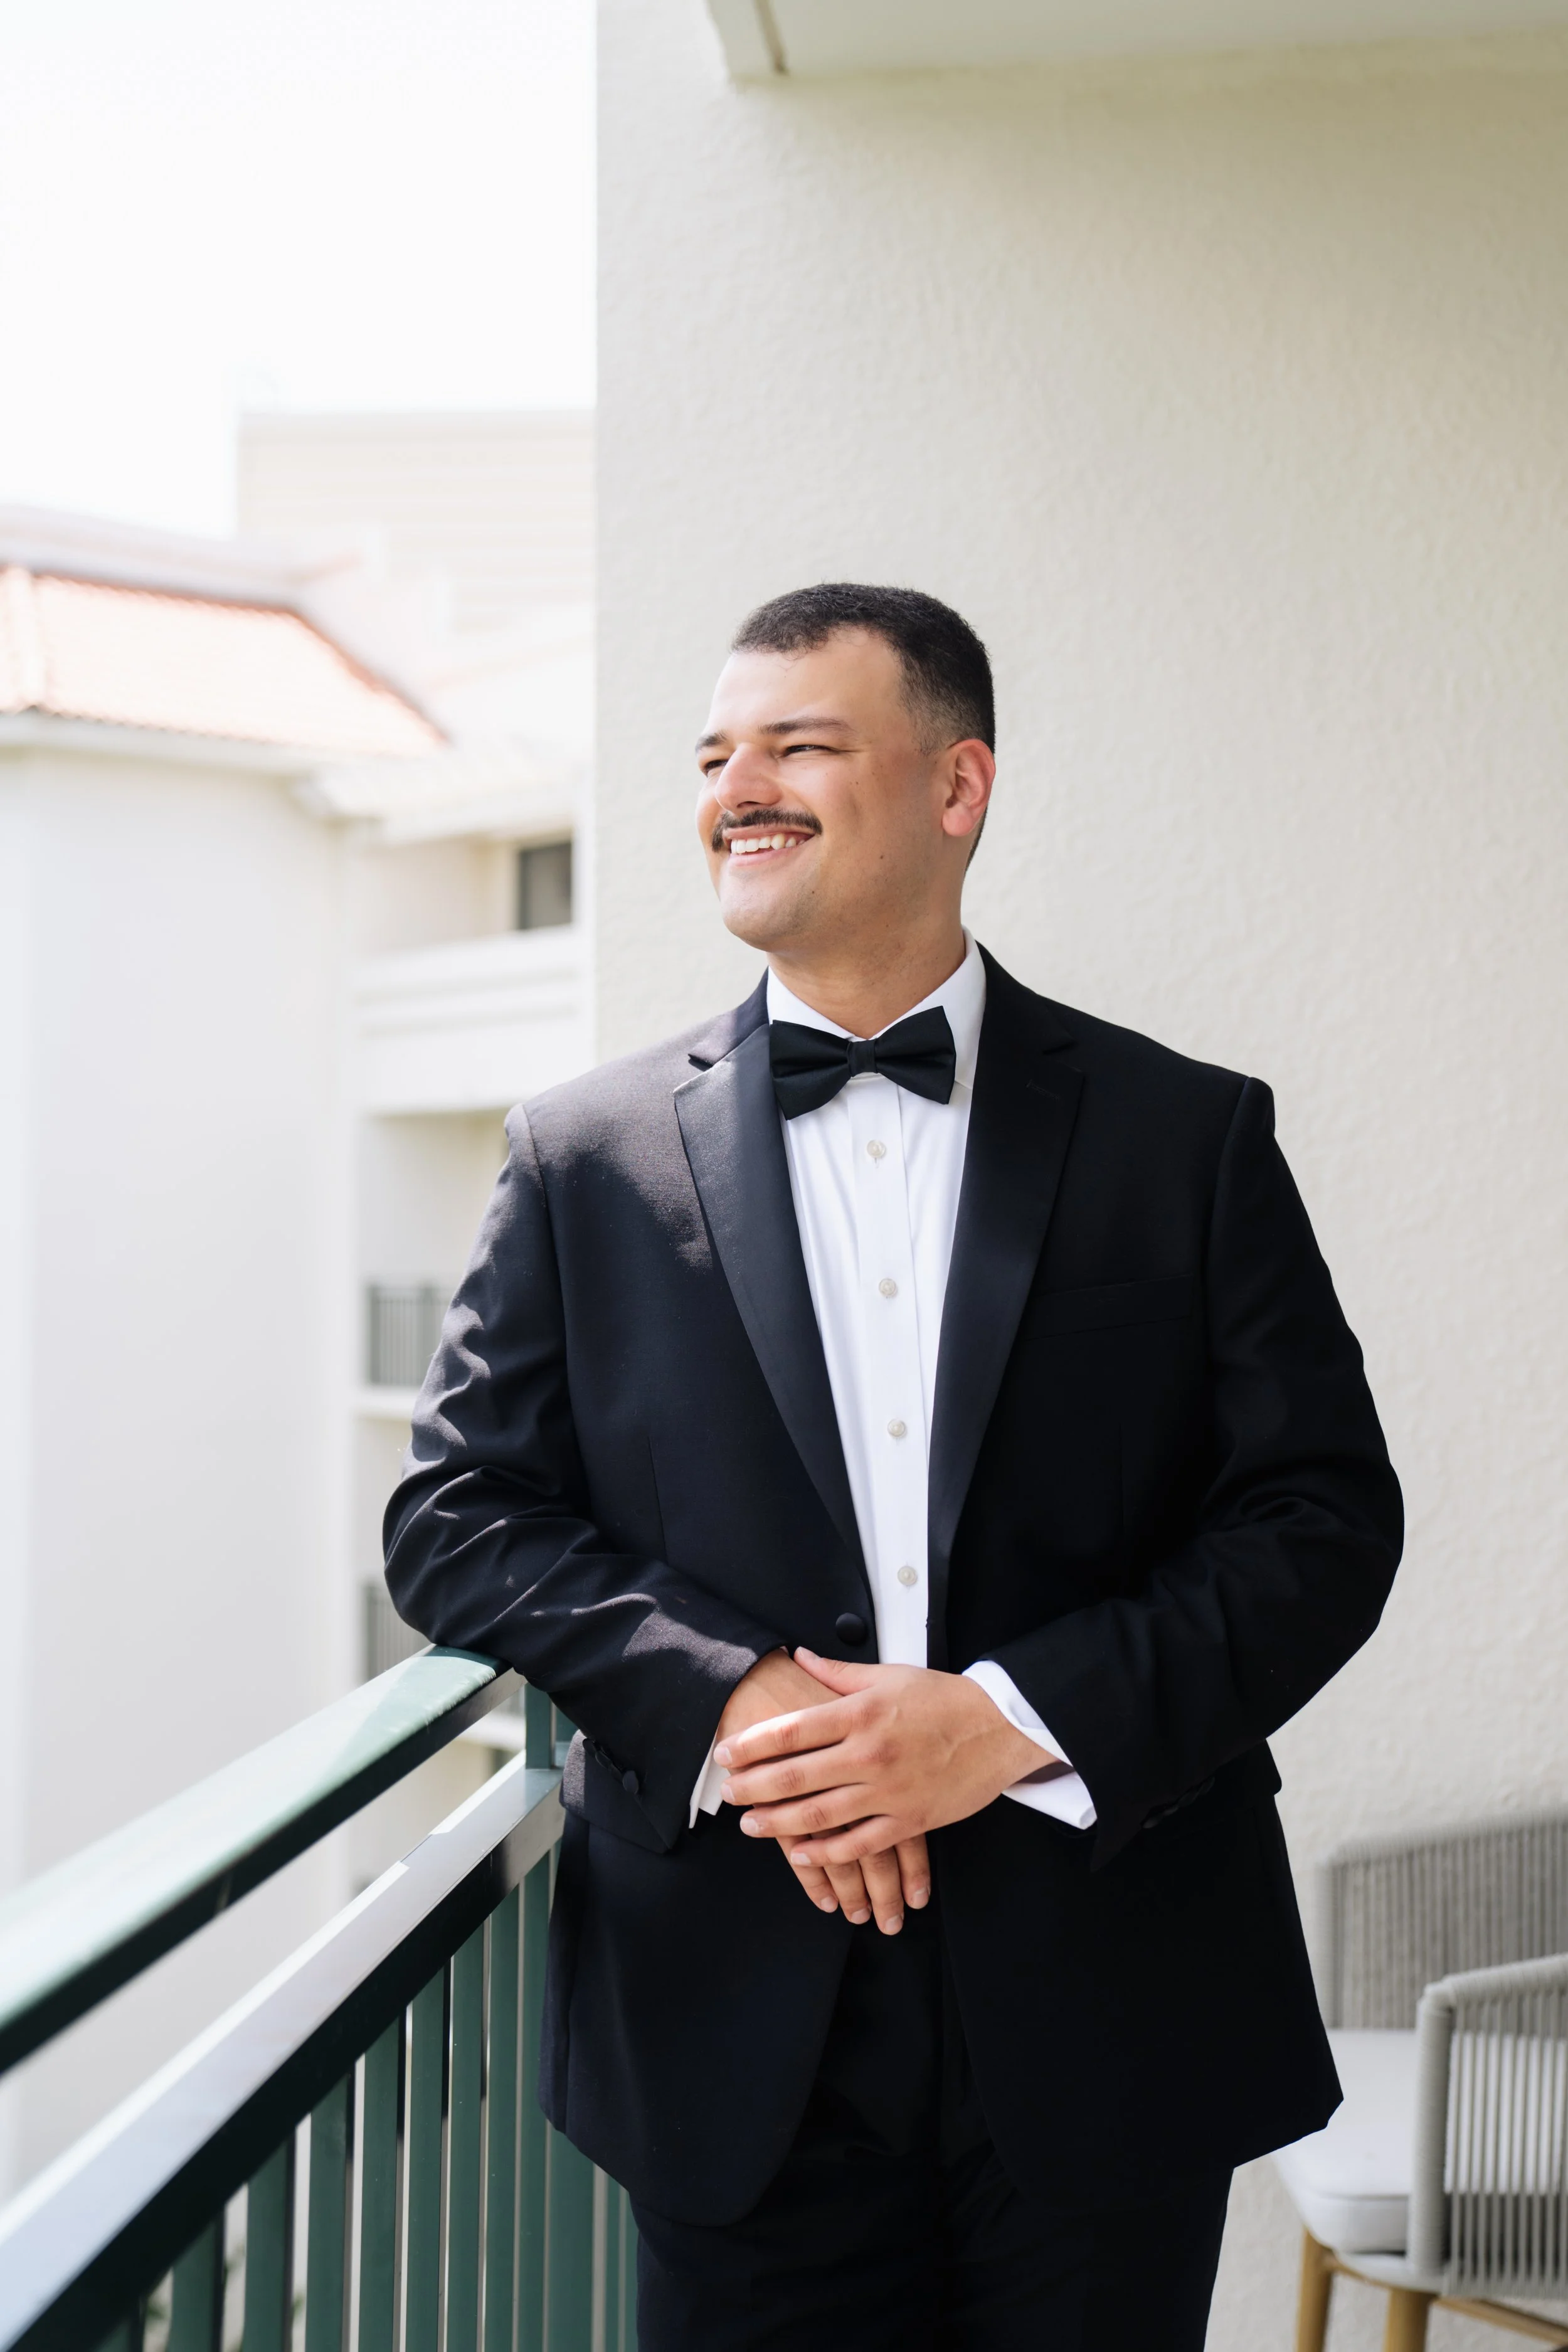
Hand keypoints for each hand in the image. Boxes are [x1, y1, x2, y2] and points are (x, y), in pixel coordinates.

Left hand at [716, 1650, 1050, 1872]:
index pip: (791, 1731)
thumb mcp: (889, 1674)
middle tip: (726, 1794)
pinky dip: (828, 1854)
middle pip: (796, 1776)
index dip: (751, 1744)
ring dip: (779, 1823)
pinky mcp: (909, 1821)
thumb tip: (798, 1656)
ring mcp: (888, 1792)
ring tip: (751, 1825)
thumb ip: (838, 1671)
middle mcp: (869, 1754)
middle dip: (753, 1787)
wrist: (999, 1728)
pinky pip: (860, 1844)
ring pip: (821, 1814)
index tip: (725, 1753)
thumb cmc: (944, 1699)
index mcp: (860, 1714)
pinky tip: (803, 1854)